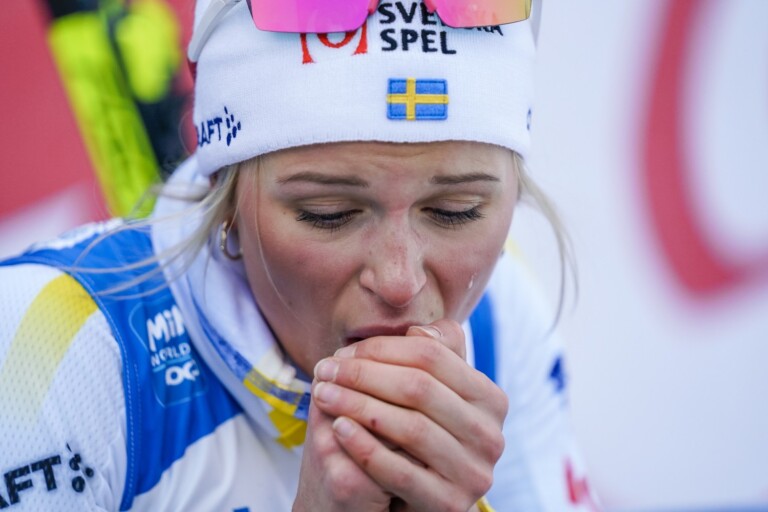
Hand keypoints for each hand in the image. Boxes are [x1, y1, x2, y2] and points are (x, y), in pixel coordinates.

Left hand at [311, 319, 508, 511]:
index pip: (432, 356)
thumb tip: (417, 329)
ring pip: (411, 428)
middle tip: (324, 371)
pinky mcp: (449, 504)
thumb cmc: (418, 433)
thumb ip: (433, 355)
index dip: (381, 349)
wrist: (413, 500)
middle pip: (419, 388)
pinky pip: (400, 472)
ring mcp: (474, 473)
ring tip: (323, 395)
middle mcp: (490, 435)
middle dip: (364, 375)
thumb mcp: (431, 393)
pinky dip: (365, 447)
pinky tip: (338, 429)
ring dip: (358, 407)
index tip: (341, 352)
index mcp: (490, 398)